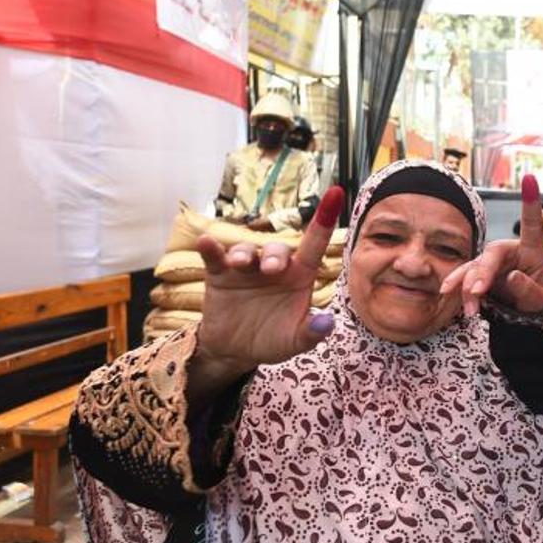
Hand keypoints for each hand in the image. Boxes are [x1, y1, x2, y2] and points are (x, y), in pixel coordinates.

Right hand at [188, 187, 344, 405]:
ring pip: (247, 249)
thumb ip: (312, 333)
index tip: (337, 192)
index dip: (324, 219)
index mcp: (299, 276)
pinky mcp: (220, 274)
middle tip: (271, 270)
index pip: (314, 245)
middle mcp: (274, 266)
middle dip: (274, 255)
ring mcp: (246, 268)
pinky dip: (210, 248)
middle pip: (277, 249)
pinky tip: (206, 242)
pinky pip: (215, 256)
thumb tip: (327, 322)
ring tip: (241, 264)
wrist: (235, 350)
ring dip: (244, 253)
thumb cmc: (272, 339)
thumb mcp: (295, 341)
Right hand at [441, 175, 542, 315]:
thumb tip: (513, 276)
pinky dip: (458, 287)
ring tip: (470, 309)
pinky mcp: (477, 272)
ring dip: (467, 285)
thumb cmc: (535, 299)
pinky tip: (449, 294)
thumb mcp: (537, 300)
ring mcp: (491, 261)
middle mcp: (508, 251)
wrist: (523, 312)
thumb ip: (526, 289)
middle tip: (478, 291)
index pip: (532, 224)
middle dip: (482, 272)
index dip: (531, 202)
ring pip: (474, 267)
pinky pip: (464, 276)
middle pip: (491, 254)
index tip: (531, 178)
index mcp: (530, 250)